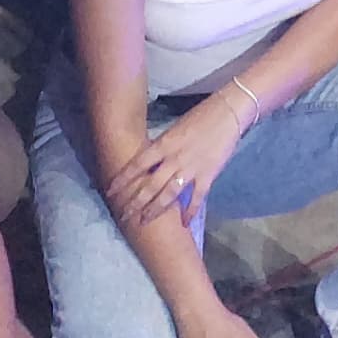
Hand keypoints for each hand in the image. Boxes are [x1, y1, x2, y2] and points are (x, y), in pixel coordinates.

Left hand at [107, 98, 248, 229]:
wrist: (227, 114)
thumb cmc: (200, 118)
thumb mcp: (174, 130)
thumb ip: (162, 147)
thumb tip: (149, 163)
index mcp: (164, 144)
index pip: (138, 164)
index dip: (123, 179)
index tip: (111, 191)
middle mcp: (174, 159)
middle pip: (150, 185)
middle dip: (135, 202)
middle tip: (124, 215)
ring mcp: (191, 169)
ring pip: (169, 194)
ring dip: (155, 210)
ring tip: (144, 221)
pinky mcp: (208, 176)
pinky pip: (197, 198)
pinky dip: (190, 211)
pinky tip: (184, 223)